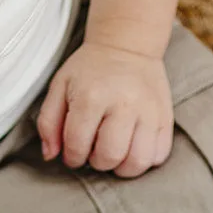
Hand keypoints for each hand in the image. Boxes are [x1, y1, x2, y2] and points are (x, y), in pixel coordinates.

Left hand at [37, 42, 172, 177]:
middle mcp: (123, 104)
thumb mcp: (60, 87)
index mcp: (92, 97)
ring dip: (122, 167)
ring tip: (116, 153)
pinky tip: (134, 147)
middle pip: (109, 157)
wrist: (128, 45)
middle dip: (97, 162)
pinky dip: (145, 159)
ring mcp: (148, 112)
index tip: (75, 152)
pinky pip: (159, 155)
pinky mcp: (165, 117)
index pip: (78, 146)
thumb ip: (48, 122)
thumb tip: (50, 155)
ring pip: (137, 162)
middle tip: (95, 150)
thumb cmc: (91, 70)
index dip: (72, 157)